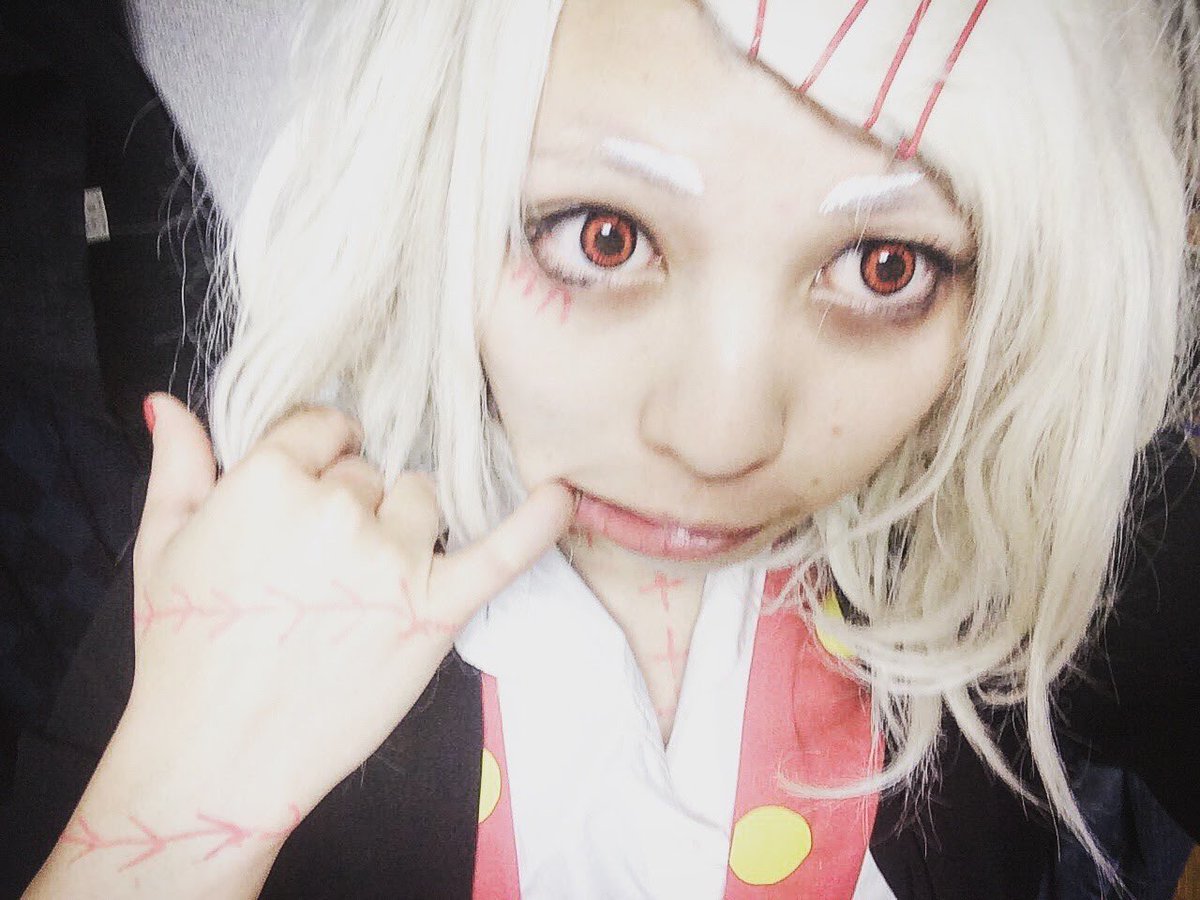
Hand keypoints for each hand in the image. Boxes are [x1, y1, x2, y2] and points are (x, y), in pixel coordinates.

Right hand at [120, 394, 573, 818]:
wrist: (217, 754)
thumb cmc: (185, 652)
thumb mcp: (163, 546)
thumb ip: (177, 467)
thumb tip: (170, 403)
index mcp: (268, 479)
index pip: (324, 428)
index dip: (318, 459)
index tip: (310, 493)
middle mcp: (337, 509)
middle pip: (371, 471)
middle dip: (352, 504)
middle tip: (320, 565)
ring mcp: (391, 560)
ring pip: (422, 500)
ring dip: (404, 525)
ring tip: (364, 580)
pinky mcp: (434, 610)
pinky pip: (503, 552)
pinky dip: (539, 523)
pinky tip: (564, 497)